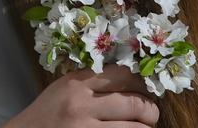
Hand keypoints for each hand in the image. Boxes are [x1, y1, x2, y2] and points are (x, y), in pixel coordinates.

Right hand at [5, 67, 158, 126]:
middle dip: (150, 111)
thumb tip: (129, 81)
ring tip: (142, 127)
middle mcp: (83, 105)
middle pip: (135, 103)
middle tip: (151, 114)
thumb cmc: (46, 114)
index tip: (144, 91)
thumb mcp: (64, 88)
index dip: (141, 83)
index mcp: (78, 83)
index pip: (124, 75)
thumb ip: (91, 83)